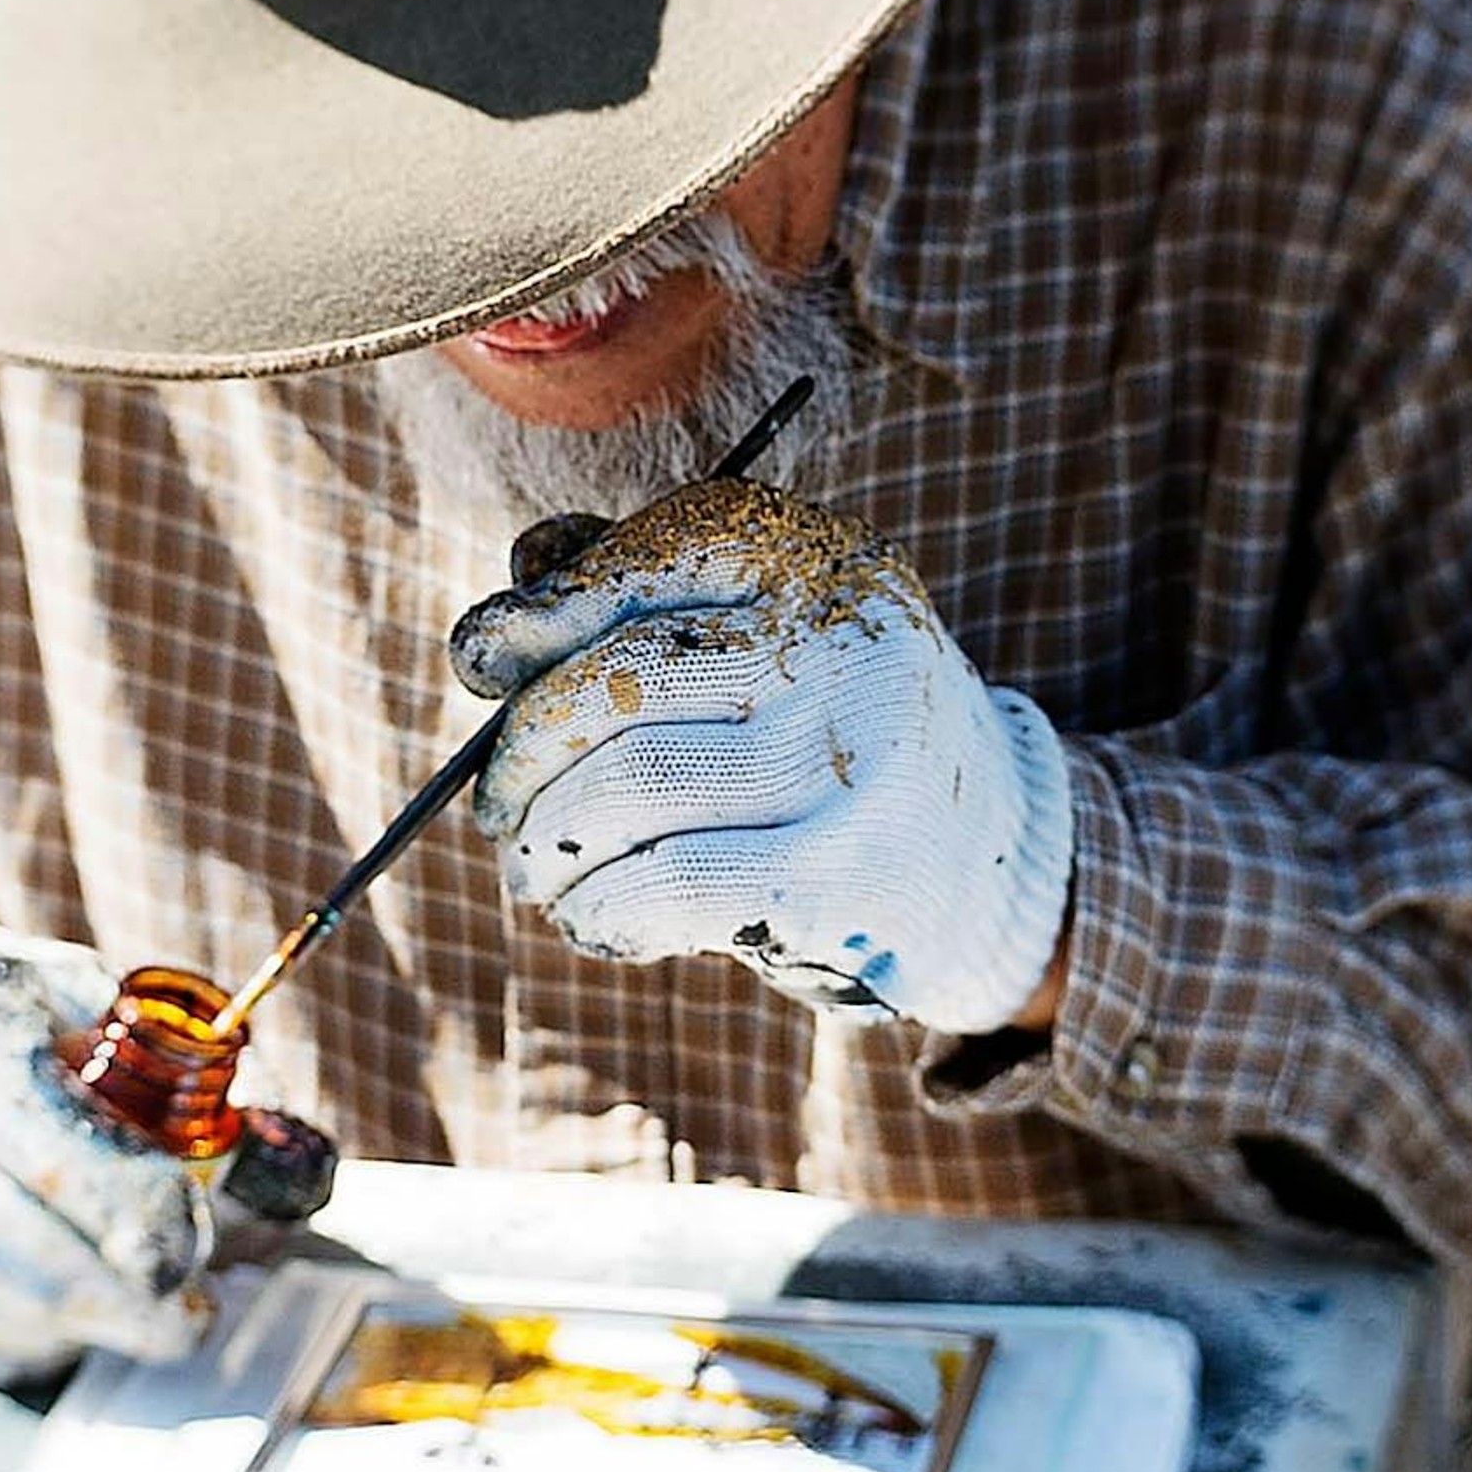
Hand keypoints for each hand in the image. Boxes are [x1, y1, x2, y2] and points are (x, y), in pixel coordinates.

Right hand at [0, 929, 282, 1385]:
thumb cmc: (20, 1019)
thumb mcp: (100, 999)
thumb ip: (183, 1071)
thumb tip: (274, 1164)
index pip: (26, 1134)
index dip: (122, 1205)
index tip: (188, 1245)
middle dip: (96, 1297)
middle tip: (186, 1318)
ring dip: (66, 1326)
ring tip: (131, 1300)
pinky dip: (15, 1342)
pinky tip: (56, 1306)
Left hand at [449, 479, 1073, 1032]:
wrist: (990, 850)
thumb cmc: (828, 731)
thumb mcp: (759, 632)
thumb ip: (632, 599)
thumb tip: (493, 634)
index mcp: (814, 557)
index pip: (642, 560)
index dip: (537, 613)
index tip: (481, 661)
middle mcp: (841, 641)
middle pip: (618, 680)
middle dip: (523, 751)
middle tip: (500, 805)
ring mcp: (846, 758)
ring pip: (628, 787)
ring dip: (544, 841)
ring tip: (534, 867)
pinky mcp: (841, 874)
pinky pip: (667, 887)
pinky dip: (595, 907)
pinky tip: (588, 914)